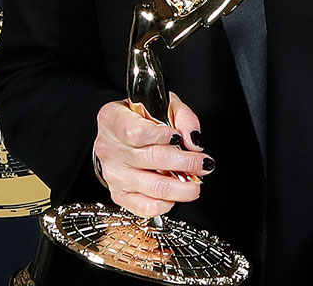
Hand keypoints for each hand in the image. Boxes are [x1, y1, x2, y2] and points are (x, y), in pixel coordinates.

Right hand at [93, 92, 213, 217]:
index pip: (135, 132)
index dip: (161, 136)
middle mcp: (109, 147)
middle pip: (151, 159)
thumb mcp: (164, 105)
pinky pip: (143, 206)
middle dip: (185, 163)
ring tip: (196, 184)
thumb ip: (183, 118)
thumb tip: (193, 142)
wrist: (122, 132)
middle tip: (203, 164)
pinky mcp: (119, 194)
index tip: (179, 138)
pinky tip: (175, 196)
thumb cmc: (143, 117)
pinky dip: (165, 204)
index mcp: (113, 119)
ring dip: (181, 188)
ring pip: (152, 186)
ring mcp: (113, 173)